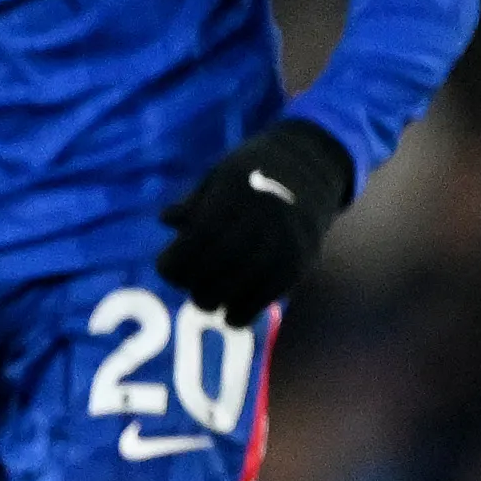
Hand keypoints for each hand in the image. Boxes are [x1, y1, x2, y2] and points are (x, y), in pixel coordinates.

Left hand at [156, 117, 354, 322]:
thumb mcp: (220, 175)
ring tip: (208, 300)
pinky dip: (245, 312)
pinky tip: (231, 315)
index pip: (197, 239)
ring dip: (217, 301)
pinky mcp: (301, 261)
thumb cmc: (256, 170)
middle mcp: (261, 219)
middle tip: (188, 286)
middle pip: (218, 265)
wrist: (314, 165)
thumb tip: (166, 220)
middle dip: (194, 284)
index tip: (165, 268)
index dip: (175, 261)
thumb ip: (194, 203)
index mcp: (234, 195)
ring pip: (243, 285)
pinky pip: (269, 295)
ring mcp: (284, 242)